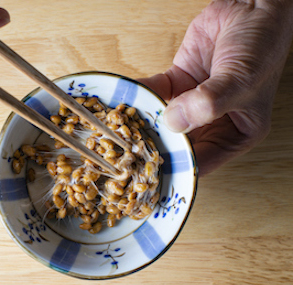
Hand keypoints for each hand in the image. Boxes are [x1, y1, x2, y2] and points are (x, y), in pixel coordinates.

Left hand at [139, 0, 292, 175]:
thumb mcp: (240, 81)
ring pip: (164, 119)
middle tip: (129, 151)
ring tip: (122, 128)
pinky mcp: (179, 81)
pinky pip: (156, 93)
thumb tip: (174, 122)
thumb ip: (208, 104)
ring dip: (145, 121)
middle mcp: (214, 121)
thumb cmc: (261, 46)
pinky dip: (142, 94)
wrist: (252, 6)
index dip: (178, 167)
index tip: (152, 170)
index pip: (203, 161)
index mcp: (237, 133)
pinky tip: (128, 98)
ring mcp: (193, 102)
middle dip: (156, 146)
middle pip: (179, 143)